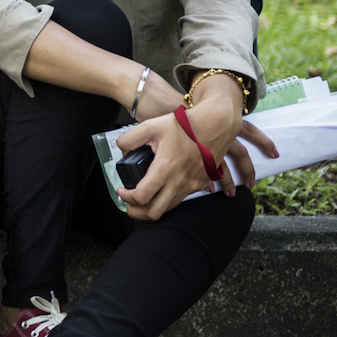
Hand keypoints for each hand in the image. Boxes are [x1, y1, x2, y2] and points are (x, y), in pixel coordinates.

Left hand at [118, 75, 275, 219]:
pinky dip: (169, 200)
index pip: (141, 197)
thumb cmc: (185, 125)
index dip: (126, 197)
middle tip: (128, 203)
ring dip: (153, 207)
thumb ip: (129, 139)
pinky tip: (161, 191)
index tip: (121, 189)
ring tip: (142, 198)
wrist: (216, 124)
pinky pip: (183, 199)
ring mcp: (192, 185)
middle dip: (137, 212)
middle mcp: (180, 181)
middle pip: (155, 212)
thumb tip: (121, 151)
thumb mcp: (150, 126)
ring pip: (169, 208)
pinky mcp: (201, 183)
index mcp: (165, 169)